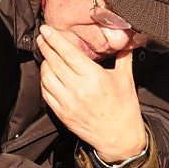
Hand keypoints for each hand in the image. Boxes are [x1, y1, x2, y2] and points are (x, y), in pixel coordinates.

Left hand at [38, 26, 147, 162]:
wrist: (119, 137)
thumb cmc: (124, 107)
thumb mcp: (126, 78)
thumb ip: (122, 56)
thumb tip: (126, 38)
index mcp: (94, 77)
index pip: (68, 53)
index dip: (54, 39)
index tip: (46, 29)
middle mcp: (78, 89)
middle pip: (53, 62)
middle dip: (45, 46)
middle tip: (42, 37)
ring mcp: (67, 102)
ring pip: (46, 77)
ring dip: (44, 63)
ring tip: (47, 56)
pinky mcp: (62, 113)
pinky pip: (46, 93)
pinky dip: (44, 81)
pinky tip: (48, 74)